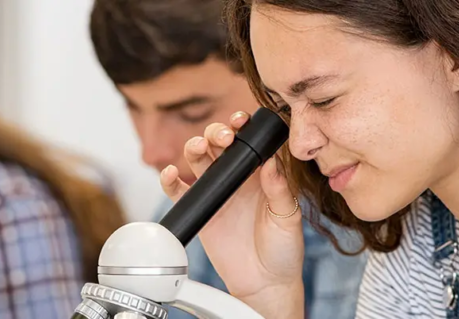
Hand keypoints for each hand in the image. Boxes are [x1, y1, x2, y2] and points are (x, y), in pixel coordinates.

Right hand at [160, 111, 304, 317]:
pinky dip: (170, 180)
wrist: (265, 283)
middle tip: (223, 138)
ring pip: (198, 160)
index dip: (241, 126)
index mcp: (260, 175)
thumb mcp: (288, 217)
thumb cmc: (283, 249)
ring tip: (197, 149)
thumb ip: (279, 190)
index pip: (247, 142)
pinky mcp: (202, 210)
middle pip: (218, 144)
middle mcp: (237, 179)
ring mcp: (217, 193)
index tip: (240, 121)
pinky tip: (170, 173)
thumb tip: (270, 163)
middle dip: (216, 133)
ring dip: (194, 147)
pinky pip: (180, 191)